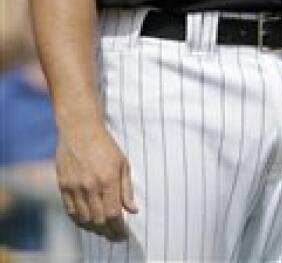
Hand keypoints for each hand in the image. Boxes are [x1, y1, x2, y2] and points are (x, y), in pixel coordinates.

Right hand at [56, 120, 137, 240]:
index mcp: (108, 180)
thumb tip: (133, 210)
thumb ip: (127, 189)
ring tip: (103, 230)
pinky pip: (70, 211)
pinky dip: (79, 220)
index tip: (123, 234)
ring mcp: (74, 187)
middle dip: (108, 232)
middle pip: (98, 219)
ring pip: (83, 218)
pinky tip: (86, 222)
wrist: (79, 131)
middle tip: (114, 236)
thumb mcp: (123, 164)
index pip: (113, 213)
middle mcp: (90, 186)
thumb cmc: (105, 145)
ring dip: (94, 228)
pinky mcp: (62, 186)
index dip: (118, 228)